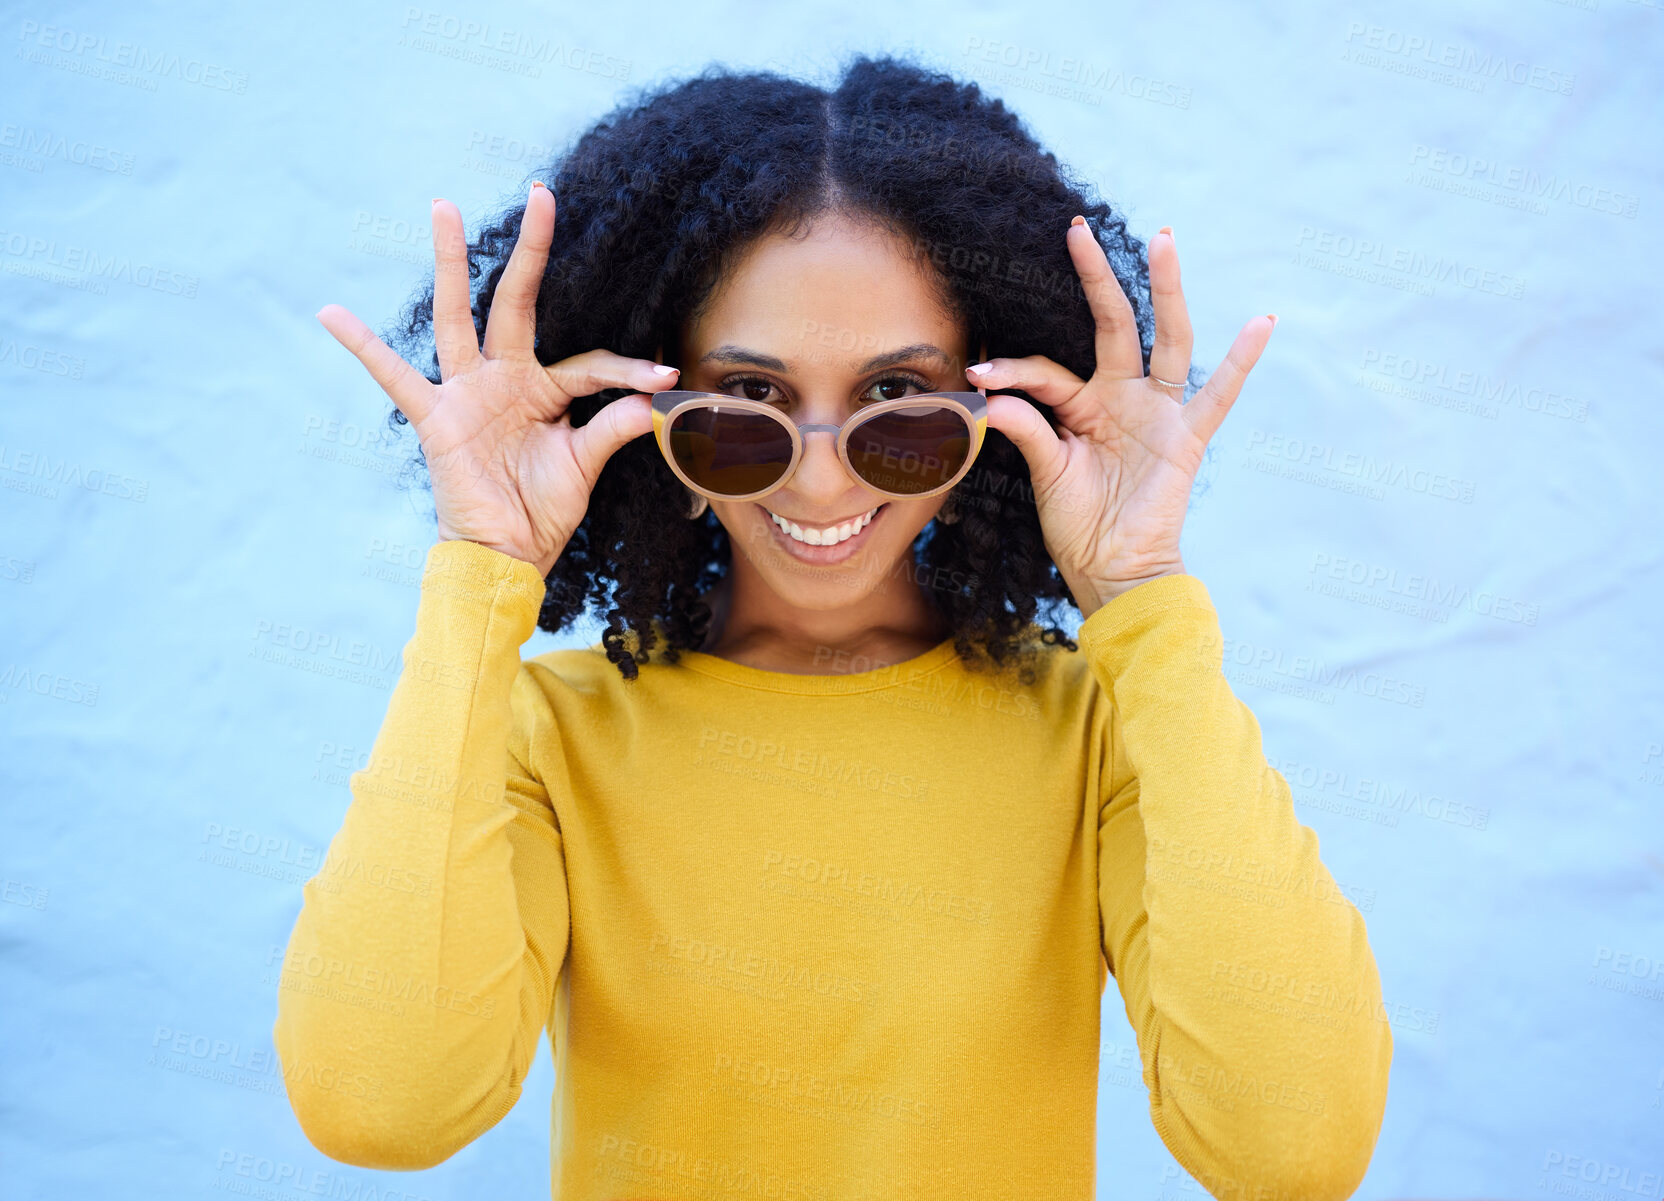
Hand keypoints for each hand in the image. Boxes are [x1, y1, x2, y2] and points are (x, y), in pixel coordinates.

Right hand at [315, 183, 680, 576]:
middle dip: (530, 251)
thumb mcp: (585, 464)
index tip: (665, 377)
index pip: (589, 365)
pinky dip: (364, 348)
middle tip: (542, 194)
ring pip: (460, 317)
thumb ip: (614, 427)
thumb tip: (655, 400)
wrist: (507, 557)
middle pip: (516, 303)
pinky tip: (332, 313)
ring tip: (446, 207)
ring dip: (453, 263)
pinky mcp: (437, 419)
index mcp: (544, 390)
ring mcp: (468, 393)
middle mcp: (504, 379)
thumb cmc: (542, 510)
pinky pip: (396, 378)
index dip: (627, 372)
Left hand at [972, 218, 1273, 619]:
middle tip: (1077, 230)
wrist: (1114, 571)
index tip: (977, 374)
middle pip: (1113, 324)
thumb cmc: (1078, 524)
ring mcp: (1157, 411)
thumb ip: (1026, 431)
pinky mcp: (1186, 436)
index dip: (1013, 371)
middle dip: (1096, 278)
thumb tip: (989, 400)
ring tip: (1163, 241)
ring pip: (1164, 339)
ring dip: (1165, 290)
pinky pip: (1219, 395)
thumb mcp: (1046, 474)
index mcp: (1081, 404)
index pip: (1047, 371)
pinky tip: (1263, 322)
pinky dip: (1241, 361)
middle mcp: (1121, 396)